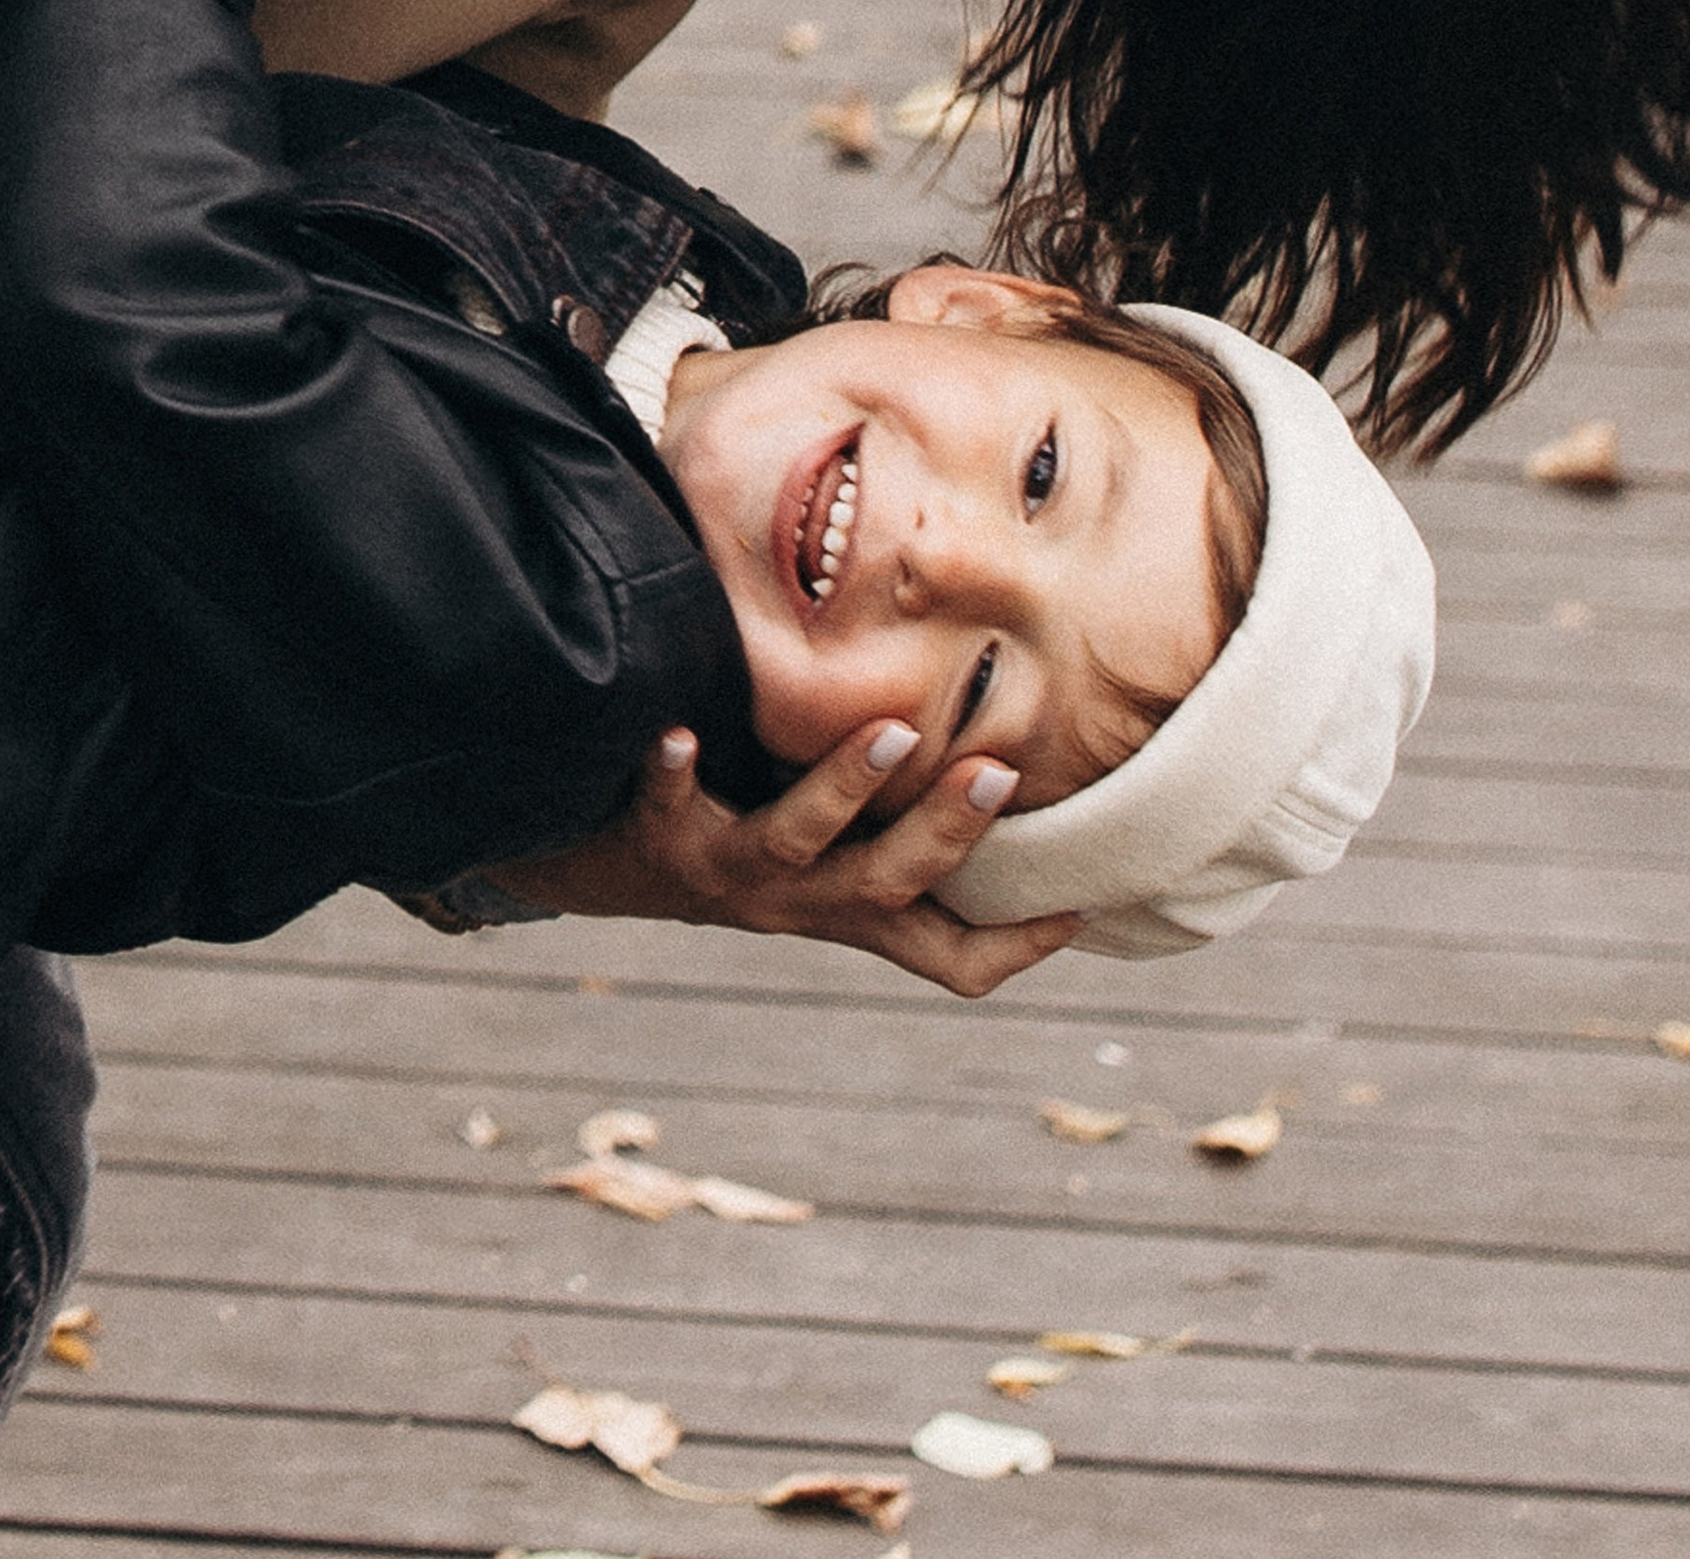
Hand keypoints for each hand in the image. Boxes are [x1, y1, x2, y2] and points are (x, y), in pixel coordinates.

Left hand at [503, 721, 1082, 1000]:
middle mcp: (797, 902)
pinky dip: (670, 776)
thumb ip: (901, 820)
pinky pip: (666, 807)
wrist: (603, 858)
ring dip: (841, 790)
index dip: (1016, 945)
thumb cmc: (742, 832)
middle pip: (887, 886)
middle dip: (945, 832)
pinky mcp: (659, 838)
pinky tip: (673, 738)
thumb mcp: (828, 848)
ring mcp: (728, 873)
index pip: (949, 956)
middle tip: (995, 770)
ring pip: (796, 844)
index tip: (1086, 901)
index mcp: (848, 908)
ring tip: (887, 733)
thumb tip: (998, 754)